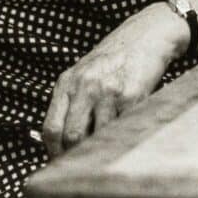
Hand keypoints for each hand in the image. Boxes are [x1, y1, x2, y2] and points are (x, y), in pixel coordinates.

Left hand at [42, 3, 188, 158]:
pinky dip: (121, 135)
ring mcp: (107, 91)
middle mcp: (84, 86)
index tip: (62, 163)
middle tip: (84, 163)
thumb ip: (71, 102)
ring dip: (101, 147)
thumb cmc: (114, 58)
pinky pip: (120, 128)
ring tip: (107, 146)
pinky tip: (124, 130)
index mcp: (67, 82)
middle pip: (71, 136)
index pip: (51, 128)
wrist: (147, 35)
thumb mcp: (83, 73)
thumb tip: (62, 143)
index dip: (54, 152)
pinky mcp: (130, 96)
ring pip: (96, 137)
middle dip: (76, 155)